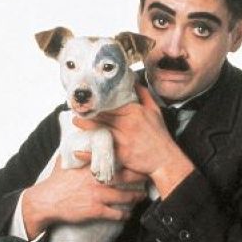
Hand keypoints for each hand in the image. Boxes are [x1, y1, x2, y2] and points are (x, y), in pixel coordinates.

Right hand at [22, 155, 148, 238]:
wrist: (46, 201)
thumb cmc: (55, 182)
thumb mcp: (65, 162)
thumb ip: (76, 153)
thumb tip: (76, 140)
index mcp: (91, 166)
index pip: (115, 160)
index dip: (130, 160)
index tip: (139, 159)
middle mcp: (97, 180)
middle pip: (125, 178)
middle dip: (139, 178)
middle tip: (148, 177)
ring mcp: (97, 195)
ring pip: (124, 197)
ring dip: (135, 198)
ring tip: (142, 197)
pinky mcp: (95, 210)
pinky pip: (115, 213)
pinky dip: (124, 215)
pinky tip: (128, 215)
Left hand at [74, 83, 194, 197]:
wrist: (165, 159)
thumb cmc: (160, 136)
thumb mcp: (155, 112)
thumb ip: (145, 95)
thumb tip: (135, 82)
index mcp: (135, 111)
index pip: (112, 103)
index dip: (99, 100)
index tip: (90, 98)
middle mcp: (128, 124)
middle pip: (103, 115)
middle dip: (89, 111)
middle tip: (78, 109)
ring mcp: (124, 139)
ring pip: (100, 129)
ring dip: (85, 125)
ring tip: (76, 121)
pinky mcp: (121, 154)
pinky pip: (102, 150)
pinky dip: (89, 152)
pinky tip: (78, 150)